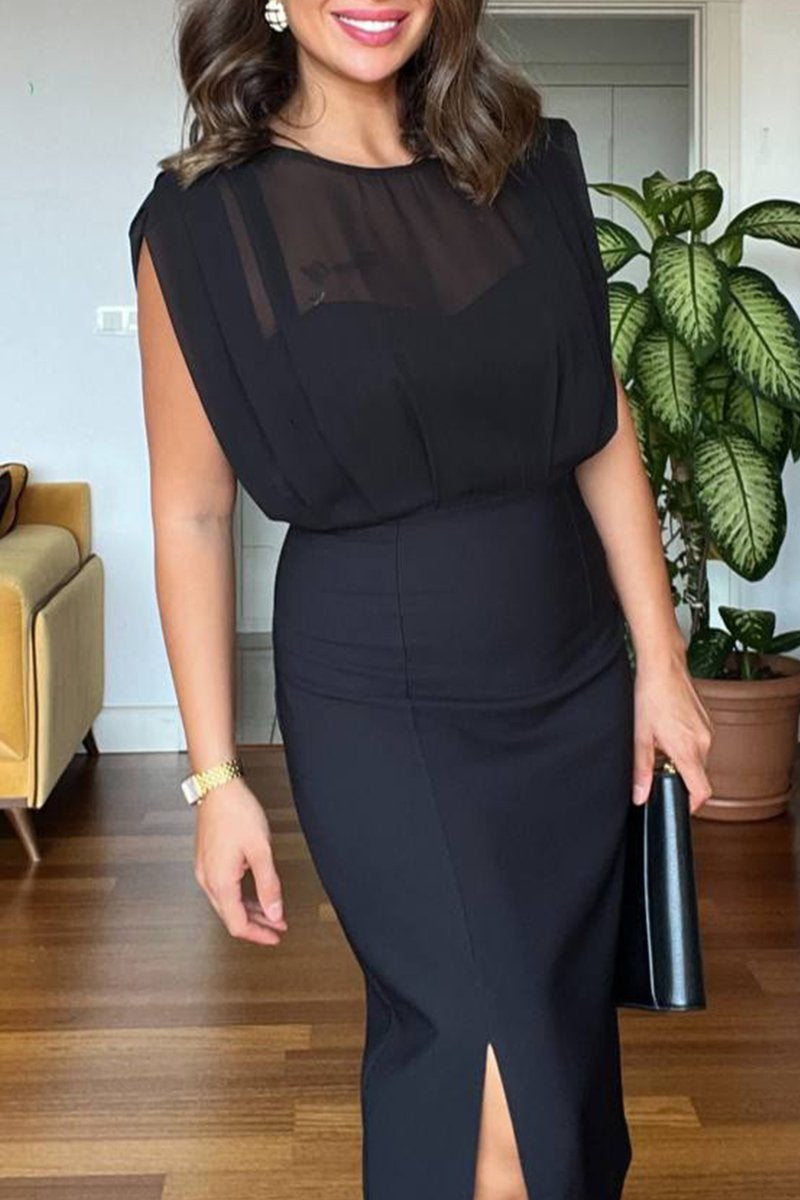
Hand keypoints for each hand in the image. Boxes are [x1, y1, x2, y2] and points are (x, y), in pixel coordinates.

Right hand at [193, 776, 287, 944]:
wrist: (218, 787)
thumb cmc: (237, 812)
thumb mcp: (261, 850)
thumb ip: (268, 885)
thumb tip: (274, 912)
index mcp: (220, 882)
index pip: (237, 924)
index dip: (258, 935)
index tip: (276, 936)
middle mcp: (207, 880)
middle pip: (230, 916)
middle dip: (257, 924)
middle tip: (278, 926)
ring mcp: (204, 870)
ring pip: (226, 903)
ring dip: (249, 910)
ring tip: (271, 911)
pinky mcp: (206, 860)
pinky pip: (222, 889)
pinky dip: (240, 896)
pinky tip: (254, 893)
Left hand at [632, 647, 713, 814]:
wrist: (663, 665)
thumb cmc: (650, 694)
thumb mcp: (640, 735)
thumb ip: (641, 769)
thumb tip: (641, 795)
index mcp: (688, 749)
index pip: (702, 791)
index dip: (690, 804)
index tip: (677, 804)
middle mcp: (704, 742)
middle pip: (698, 775)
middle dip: (678, 776)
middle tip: (657, 764)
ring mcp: (708, 730)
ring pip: (698, 759)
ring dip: (681, 759)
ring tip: (660, 741)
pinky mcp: (707, 721)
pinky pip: (699, 743)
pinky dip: (685, 745)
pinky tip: (668, 729)